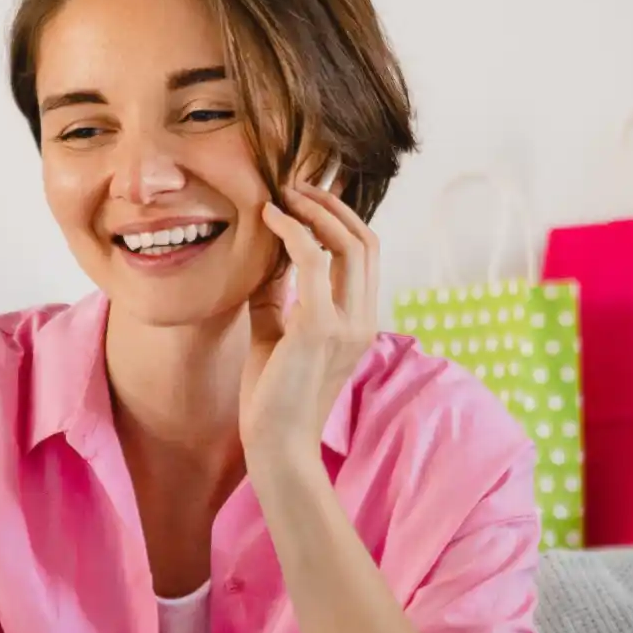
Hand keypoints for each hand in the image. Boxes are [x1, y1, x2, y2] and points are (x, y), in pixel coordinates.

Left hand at [241, 178, 378, 476]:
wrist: (277, 446)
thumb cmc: (272, 400)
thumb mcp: (275, 336)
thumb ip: (277, 298)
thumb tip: (267, 260)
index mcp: (358, 323)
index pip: (364, 258)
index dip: (341, 220)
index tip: (307, 199)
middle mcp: (362, 320)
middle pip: (365, 242)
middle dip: (332, 205)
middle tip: (296, 185)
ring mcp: (347, 323)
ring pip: (350, 243)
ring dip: (316, 210)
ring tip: (285, 194)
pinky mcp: (320, 326)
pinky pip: (312, 259)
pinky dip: (293, 231)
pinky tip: (269, 218)